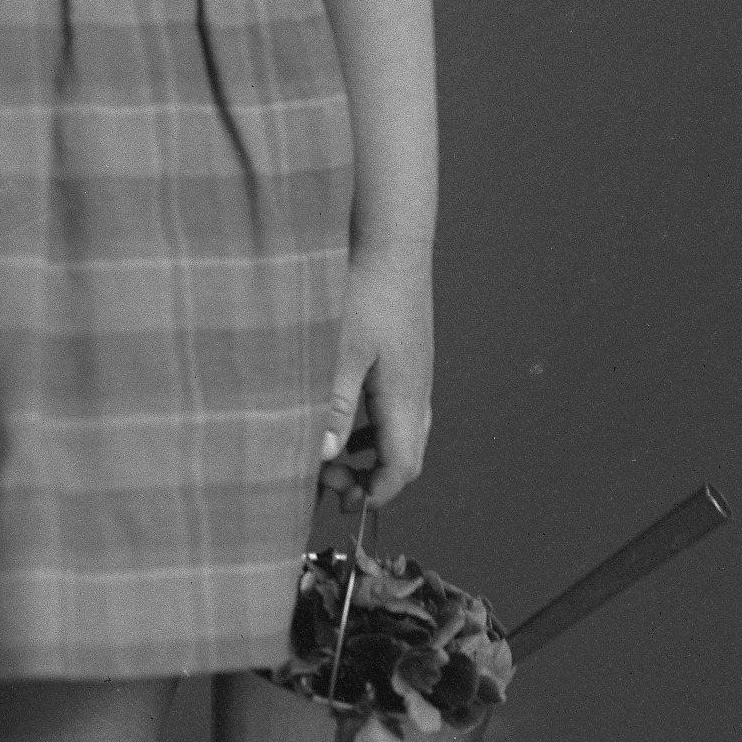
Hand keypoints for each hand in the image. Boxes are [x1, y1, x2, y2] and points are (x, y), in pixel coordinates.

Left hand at [317, 245, 433, 512]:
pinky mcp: (405, 355)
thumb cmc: (367, 289)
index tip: (343, 504)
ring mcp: (414, 372)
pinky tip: (341, 413)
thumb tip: (324, 457)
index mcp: (404, 397)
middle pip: (404, 455)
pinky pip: (394, 406)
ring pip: (399, 430)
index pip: (401, 467)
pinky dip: (369, 425)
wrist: (392, 237)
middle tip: (329, 483)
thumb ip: (331, 405)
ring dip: (368, 452)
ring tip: (331, 456)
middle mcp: (417, 389)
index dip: (376, 494)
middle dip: (369, 478)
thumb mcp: (340, 350)